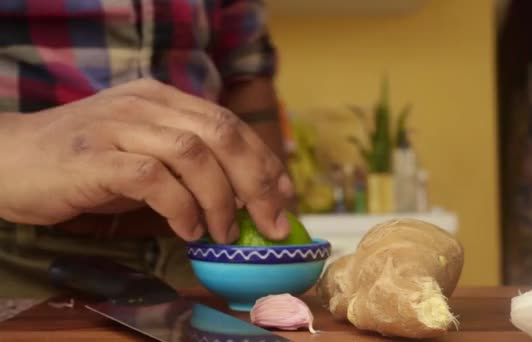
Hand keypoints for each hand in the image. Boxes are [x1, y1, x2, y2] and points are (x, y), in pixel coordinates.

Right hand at [0, 79, 293, 242]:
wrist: (10, 159)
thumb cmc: (83, 163)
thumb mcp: (143, 153)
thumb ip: (186, 164)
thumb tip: (241, 197)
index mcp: (163, 98)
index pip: (228, 123)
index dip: (263, 160)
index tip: (285, 196)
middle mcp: (147, 104)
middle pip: (221, 134)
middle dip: (257, 181)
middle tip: (272, 223)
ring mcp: (120, 125)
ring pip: (193, 154)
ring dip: (219, 199)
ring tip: (223, 233)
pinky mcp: (96, 156)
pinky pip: (153, 178)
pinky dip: (180, 207)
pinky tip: (188, 231)